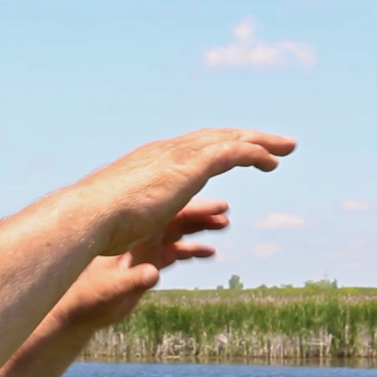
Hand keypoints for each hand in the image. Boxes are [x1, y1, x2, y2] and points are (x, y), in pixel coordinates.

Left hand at [51, 198, 229, 330]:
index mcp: (132, 234)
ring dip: (199, 228)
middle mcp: (139, 236)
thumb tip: (154, 275)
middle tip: (225, 211)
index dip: (193, 207)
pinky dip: (191, 250)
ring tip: (223, 225)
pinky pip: (173, 252)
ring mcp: (143, 248)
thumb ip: (132, 283)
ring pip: (177, 231)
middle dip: (201, 213)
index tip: (217, 205)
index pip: (166, 212)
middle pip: (175, 217)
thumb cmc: (87, 299)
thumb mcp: (110, 291)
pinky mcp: (145, 264)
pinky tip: (209, 251)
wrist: (75, 311)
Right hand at [81, 129, 295, 256]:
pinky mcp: (189, 166)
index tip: (238, 151)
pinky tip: (271, 162)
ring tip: (287, 148)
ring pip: (229, 140)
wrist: (89, 216)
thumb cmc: (96, 227)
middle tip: (277, 143)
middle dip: (247, 138)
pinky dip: (253, 153)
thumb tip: (132, 238)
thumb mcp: (121, 223)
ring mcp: (178, 156)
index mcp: (152, 161)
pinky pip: (231, 153)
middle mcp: (166, 152)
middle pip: (216, 138)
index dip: (219, 148)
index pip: (193, 149)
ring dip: (260, 141)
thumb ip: (134, 224)